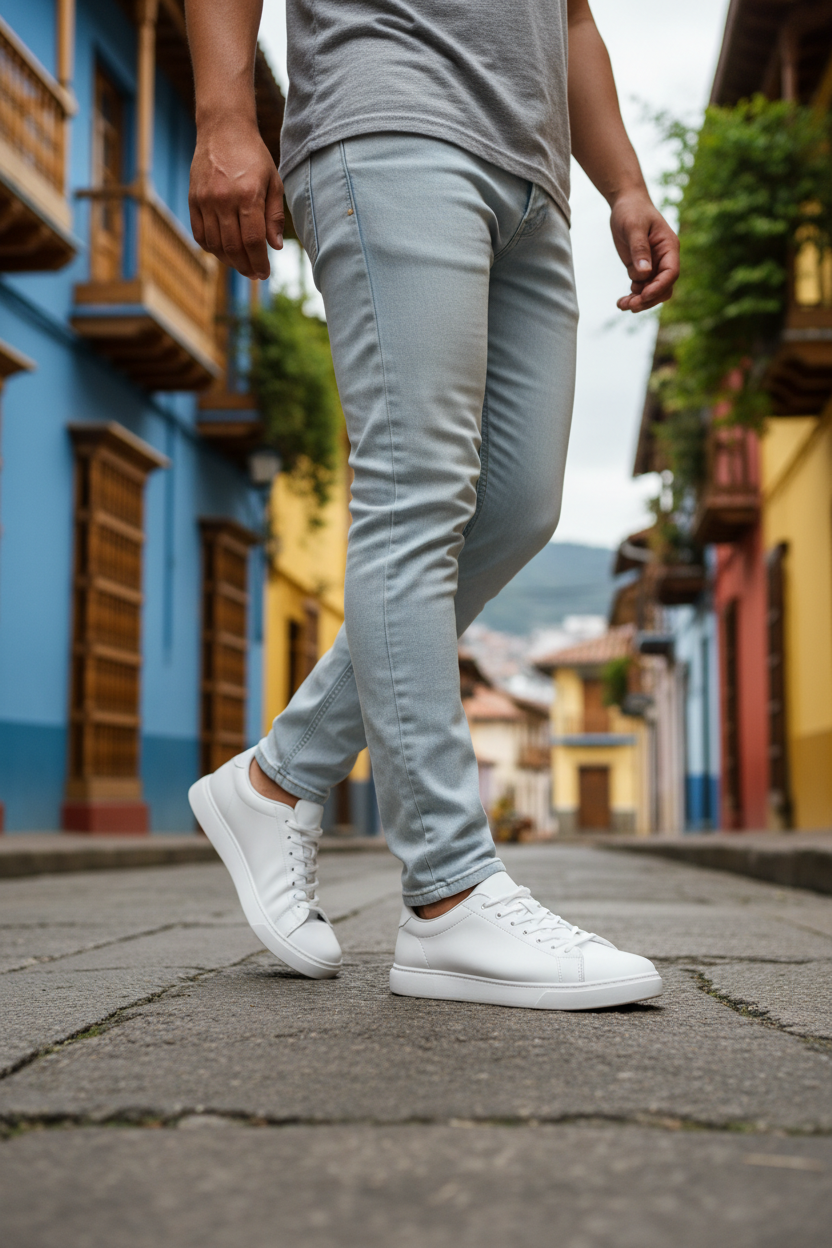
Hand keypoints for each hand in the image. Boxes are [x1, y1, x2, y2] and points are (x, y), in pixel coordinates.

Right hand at [188, 117, 283, 279]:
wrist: (223, 128)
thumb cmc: (254, 156)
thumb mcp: (273, 181)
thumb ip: (275, 216)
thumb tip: (276, 247)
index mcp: (248, 195)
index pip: (253, 241)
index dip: (259, 262)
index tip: (264, 273)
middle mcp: (224, 199)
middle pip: (233, 247)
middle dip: (245, 266)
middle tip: (254, 274)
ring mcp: (205, 200)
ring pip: (215, 244)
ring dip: (228, 261)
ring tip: (241, 264)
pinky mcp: (193, 199)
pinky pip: (200, 234)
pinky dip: (211, 248)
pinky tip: (223, 251)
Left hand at [610, 191, 678, 312]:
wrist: (626, 204)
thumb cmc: (632, 211)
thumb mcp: (634, 227)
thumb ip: (639, 249)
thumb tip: (644, 273)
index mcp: (669, 247)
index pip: (671, 272)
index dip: (659, 287)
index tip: (644, 295)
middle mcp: (664, 259)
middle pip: (663, 287)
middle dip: (648, 299)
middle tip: (631, 306)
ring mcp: (653, 265)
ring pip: (652, 291)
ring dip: (639, 301)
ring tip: (622, 305)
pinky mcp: (640, 269)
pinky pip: (640, 288)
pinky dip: (632, 297)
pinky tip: (620, 301)